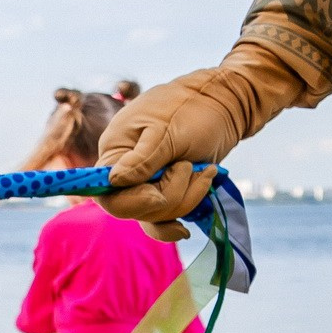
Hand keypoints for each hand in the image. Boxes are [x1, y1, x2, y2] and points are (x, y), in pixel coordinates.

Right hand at [98, 42, 306, 223]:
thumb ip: (142, 159)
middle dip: (169, 195)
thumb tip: (114, 182)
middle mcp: (125, 171)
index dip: (131, 202)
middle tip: (189, 166)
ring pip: (154, 214)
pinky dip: (178, 216)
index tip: (157, 195)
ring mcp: (146, 182)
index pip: (106, 192)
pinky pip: (165, 216)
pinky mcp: (166, 189)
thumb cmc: (194, 109)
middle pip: (134, 209)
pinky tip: (183, 229)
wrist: (225, 103)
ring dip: (185, 197)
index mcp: (115, 152)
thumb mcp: (167, 132)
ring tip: (204, 170)